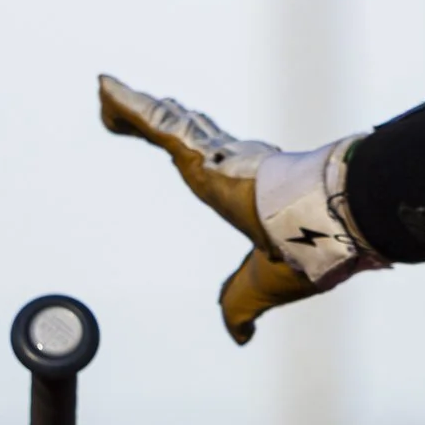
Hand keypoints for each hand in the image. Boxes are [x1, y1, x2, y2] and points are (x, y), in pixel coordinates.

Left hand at [99, 73, 378, 345]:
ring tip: (105, 91)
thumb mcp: (254, 293)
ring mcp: (213, 154)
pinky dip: (125, 106)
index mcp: (242, 189)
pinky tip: (102, 89)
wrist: (322, 236)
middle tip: (127, 106)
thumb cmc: (301, 257)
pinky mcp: (199, 154)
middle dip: (153, 119)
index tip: (174, 132)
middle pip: (179, 133)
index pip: (206, 160)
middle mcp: (227, 163)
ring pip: (161, 122)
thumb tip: (240, 336)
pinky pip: (153, 124)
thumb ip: (240, 310)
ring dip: (131, 109)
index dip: (186, 145)